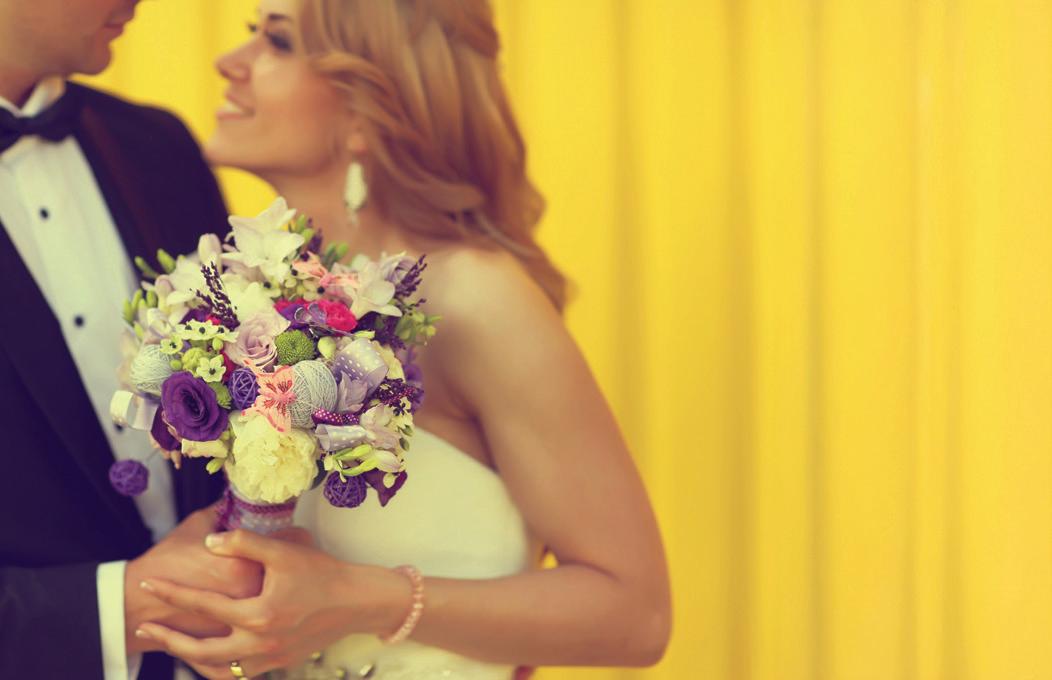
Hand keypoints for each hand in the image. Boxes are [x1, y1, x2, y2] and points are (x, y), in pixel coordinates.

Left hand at [134, 528, 409, 678]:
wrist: (357, 601)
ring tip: (173, 647)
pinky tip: (212, 658)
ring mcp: (270, 658)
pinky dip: (219, 669)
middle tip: (144, 630)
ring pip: (218, 671)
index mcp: (257, 614)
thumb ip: (245, 542)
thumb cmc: (322, 573)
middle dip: (168, 640)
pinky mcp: (280, 662)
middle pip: (200, 650)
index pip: (202, 604)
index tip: (147, 583)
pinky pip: (240, 675)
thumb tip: (211, 540)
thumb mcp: (284, 551)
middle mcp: (259, 643)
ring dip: (191, 660)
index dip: (171, 593)